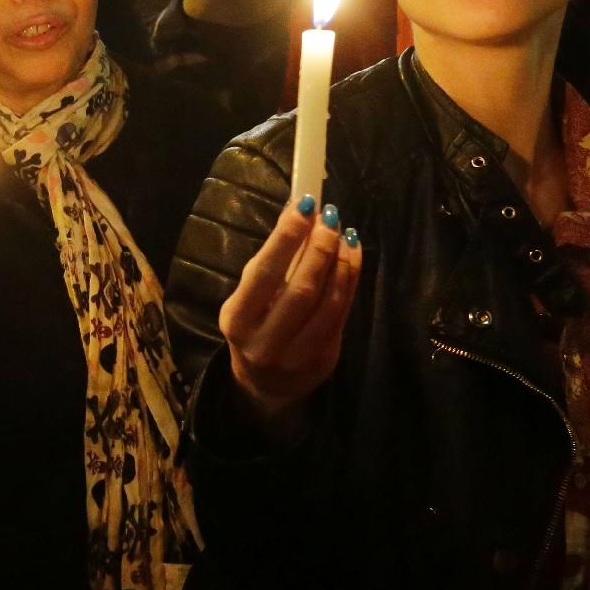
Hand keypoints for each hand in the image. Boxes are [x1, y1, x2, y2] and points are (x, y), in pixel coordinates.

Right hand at [218, 197, 362, 424]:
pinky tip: (352, 255)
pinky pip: (342, 313)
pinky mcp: (324, 359)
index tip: (304, 206)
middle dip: (319, 248)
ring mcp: (297, 355)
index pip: (264, 274)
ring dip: (341, 263)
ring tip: (345, 234)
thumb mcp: (249, 297)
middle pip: (301, 289)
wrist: (265, 383)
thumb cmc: (254, 326)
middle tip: (330, 218)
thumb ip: (272, 262)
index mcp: (237, 319)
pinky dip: (350, 280)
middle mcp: (264, 341)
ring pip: (328, 303)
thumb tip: (296, 211)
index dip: (285, 238)